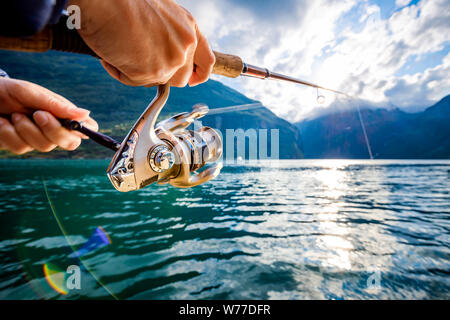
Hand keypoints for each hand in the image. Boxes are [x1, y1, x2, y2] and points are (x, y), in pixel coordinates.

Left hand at [0, 78, 97, 154]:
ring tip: (14, 114)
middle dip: (53, 130)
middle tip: (38, 114)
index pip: (86, 128)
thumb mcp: (31, 93)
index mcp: (62, 113)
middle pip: (70, 143)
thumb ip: (57, 106)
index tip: (75, 126)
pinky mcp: (20, 145)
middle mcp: (54, 128)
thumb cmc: (9, 90)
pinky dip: (9, 133)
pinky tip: (2, 122)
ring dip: (26, 128)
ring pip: (44, 146)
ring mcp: (37, 139)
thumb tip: (86, 114)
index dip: (86, 131)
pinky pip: (21, 148)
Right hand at [69, 0, 214, 86]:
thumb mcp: (160, 17)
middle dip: (163, 75)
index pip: (206, 61)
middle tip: (142, 61)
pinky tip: (112, 53)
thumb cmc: (125, 3)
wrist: (105, 1)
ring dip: (140, 73)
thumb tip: (163, 57)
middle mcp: (185, 45)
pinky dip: (121, 72)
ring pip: (157, 82)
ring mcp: (171, 60)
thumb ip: (170, 38)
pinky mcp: (153, 72)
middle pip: (181, 78)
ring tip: (123, 50)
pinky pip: (136, 82)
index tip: (192, 81)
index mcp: (189, 28)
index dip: (199, 74)